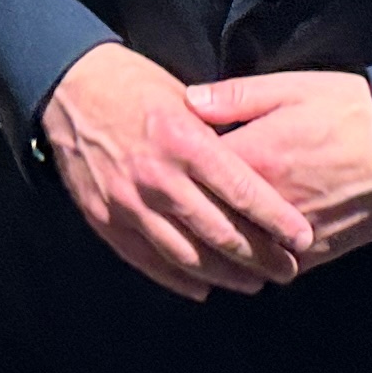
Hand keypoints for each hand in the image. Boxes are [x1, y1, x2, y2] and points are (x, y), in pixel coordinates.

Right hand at [41, 43, 310, 299]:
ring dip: (226, 275)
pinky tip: (204, 287)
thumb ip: (219, 133)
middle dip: (261, 258)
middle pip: (221, 233)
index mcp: (184, 141)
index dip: (277, 220)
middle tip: (287, 270)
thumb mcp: (185, 96)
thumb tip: (260, 165)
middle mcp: (158, 178)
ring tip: (253, 283)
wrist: (69, 87)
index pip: (242, 192)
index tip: (302, 238)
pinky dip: (179, 279)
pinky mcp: (105, 218)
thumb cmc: (134, 85)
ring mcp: (129, 203)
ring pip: (187, 256)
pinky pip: (148, 260)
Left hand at [187, 71, 371, 267]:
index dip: (175, 169)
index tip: (163, 162)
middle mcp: (268, 203)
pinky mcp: (319, 251)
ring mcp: (293, 233)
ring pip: (240, 253)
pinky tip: (243, 259)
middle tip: (169, 209)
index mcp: (256, 157)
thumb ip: (235, 97)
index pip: (194, 174)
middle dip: (187, 215)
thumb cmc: (349, 109)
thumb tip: (187, 100)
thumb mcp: (291, 88)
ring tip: (197, 239)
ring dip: (218, 249)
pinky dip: (256, 266)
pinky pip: (276, 268)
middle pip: (210, 221)